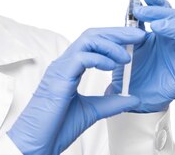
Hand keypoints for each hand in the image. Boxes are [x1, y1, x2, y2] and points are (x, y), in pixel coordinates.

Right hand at [7, 27, 145, 154]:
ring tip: (126, 56)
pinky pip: (81, 58)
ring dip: (110, 44)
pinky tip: (111, 66)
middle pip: (92, 36)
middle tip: (138, 36)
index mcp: (71, 68)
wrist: (37, 141)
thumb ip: (111, 102)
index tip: (135, 40)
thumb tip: (133, 98)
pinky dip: (99, 58)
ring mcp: (61, 68)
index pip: (93, 43)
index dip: (114, 38)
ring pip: (87, 41)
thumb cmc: (56, 127)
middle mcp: (65, 64)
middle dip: (117, 33)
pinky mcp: (59, 77)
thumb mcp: (92, 111)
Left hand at [105, 0, 174, 112]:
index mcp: (161, 31)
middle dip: (160, 12)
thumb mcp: (128, 44)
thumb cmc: (133, 70)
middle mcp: (174, 39)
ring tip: (157, 27)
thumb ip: (132, 27)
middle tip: (143, 13)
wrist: (133, 96)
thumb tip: (132, 6)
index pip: (163, 9)